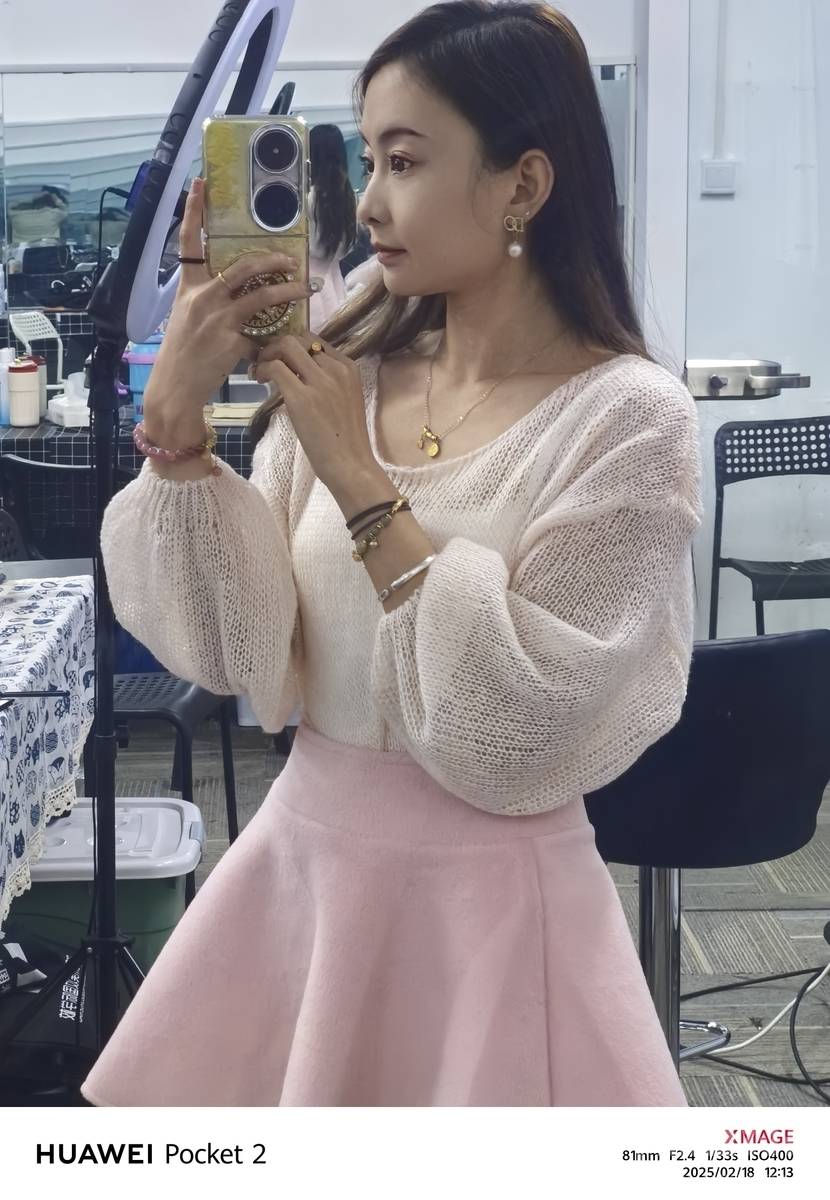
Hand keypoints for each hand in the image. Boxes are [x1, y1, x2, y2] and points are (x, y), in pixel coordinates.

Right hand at [143, 178, 311, 426]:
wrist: (175, 388)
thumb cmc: (183, 357)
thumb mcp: (190, 322)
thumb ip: (213, 306)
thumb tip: (242, 303)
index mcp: (188, 288)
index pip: (188, 242)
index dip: (192, 211)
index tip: (200, 184)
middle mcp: (201, 297)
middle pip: (241, 265)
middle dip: (271, 258)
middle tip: (290, 258)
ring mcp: (217, 317)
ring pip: (261, 293)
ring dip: (287, 287)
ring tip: (304, 285)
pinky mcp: (231, 338)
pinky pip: (263, 329)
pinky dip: (277, 332)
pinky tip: (291, 334)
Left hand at [252, 334, 380, 496]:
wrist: (350, 464)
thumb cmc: (346, 440)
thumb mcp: (345, 399)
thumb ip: (329, 381)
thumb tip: (300, 373)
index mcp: (348, 367)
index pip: (316, 341)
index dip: (294, 345)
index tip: (282, 357)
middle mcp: (335, 368)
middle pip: (299, 338)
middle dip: (278, 345)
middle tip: (266, 360)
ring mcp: (319, 381)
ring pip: (286, 346)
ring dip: (267, 354)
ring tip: (260, 370)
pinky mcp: (301, 397)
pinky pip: (275, 368)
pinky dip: (262, 369)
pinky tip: (259, 380)